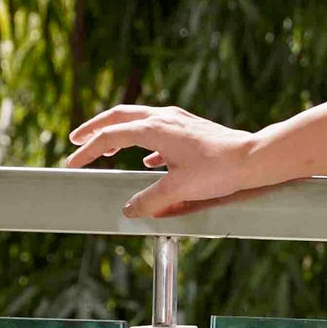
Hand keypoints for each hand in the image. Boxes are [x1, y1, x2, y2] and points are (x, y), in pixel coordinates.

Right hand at [65, 103, 260, 218]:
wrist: (254, 158)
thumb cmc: (219, 170)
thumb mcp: (179, 190)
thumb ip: (150, 201)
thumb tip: (130, 211)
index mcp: (155, 129)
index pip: (110, 136)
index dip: (88, 150)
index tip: (73, 163)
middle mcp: (164, 118)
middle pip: (119, 116)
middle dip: (95, 128)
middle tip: (76, 140)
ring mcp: (179, 120)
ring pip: (139, 120)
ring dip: (119, 132)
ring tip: (106, 148)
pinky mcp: (191, 129)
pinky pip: (159, 132)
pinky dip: (145, 142)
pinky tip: (148, 161)